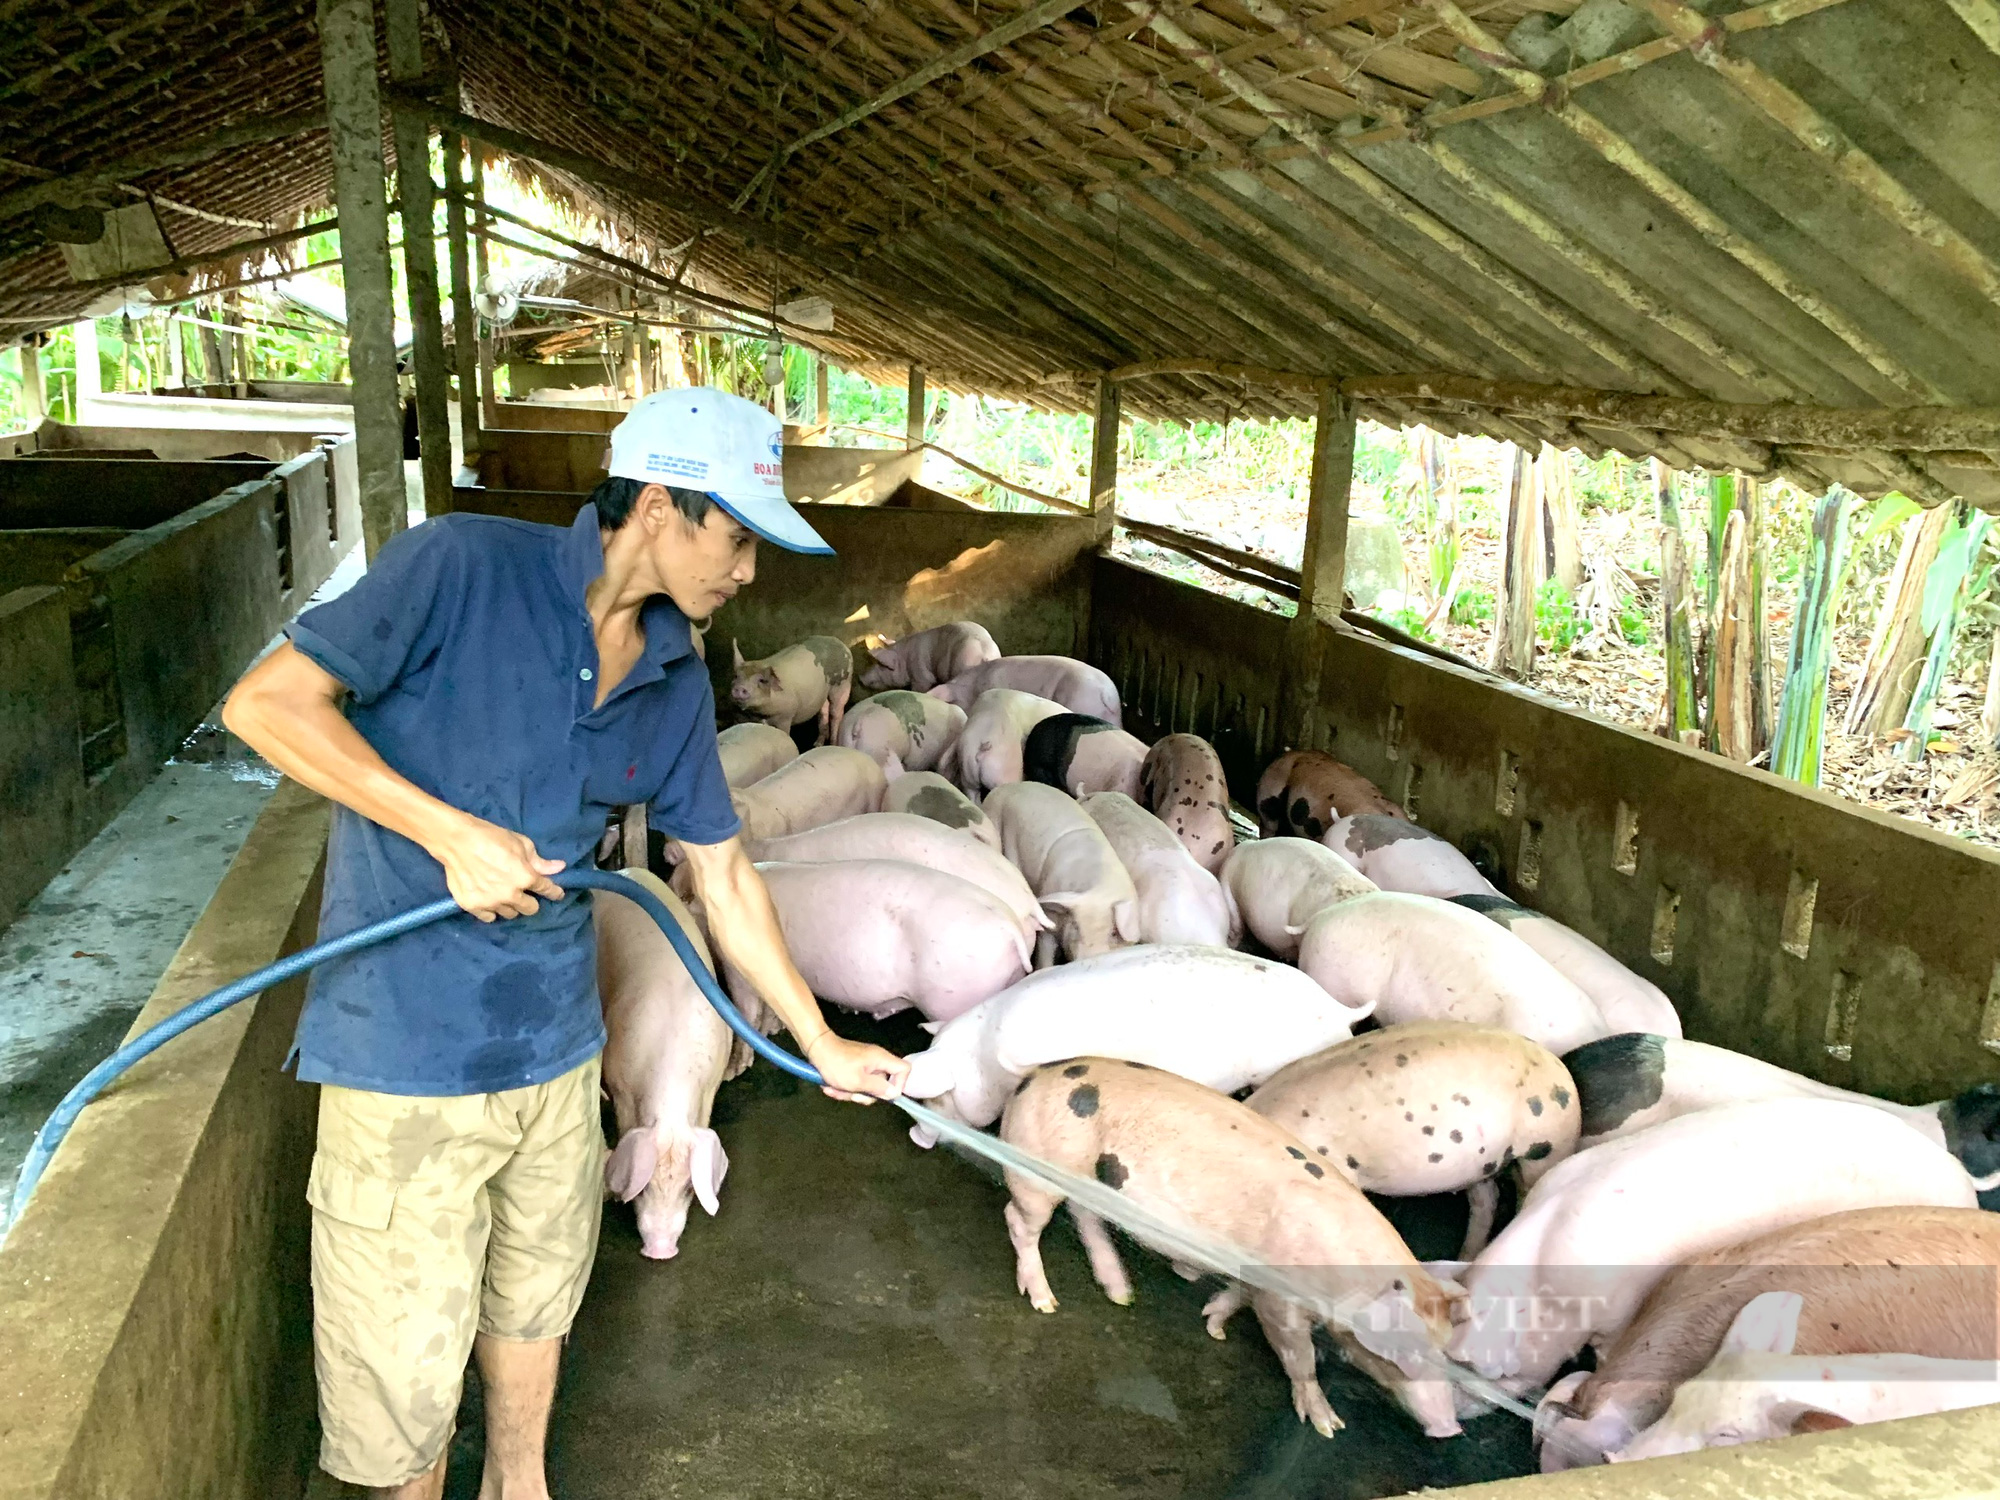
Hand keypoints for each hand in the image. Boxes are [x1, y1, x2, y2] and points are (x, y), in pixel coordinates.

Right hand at [431, 814, 564, 920]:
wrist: (457, 840)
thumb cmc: (491, 837)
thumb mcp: (520, 844)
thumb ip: (540, 861)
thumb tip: (560, 868)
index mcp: (525, 878)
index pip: (546, 890)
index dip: (554, 892)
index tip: (557, 894)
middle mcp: (510, 895)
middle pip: (530, 909)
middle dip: (530, 901)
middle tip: (523, 892)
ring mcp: (491, 902)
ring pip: (509, 914)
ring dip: (510, 906)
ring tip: (503, 894)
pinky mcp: (473, 906)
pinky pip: (489, 918)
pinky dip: (491, 911)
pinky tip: (489, 900)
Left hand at [802, 1032, 909, 1104]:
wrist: (815, 1048)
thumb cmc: (836, 1063)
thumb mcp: (857, 1081)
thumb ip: (878, 1088)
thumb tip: (894, 1093)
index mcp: (881, 1059)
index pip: (904, 1069)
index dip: (900, 1084)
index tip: (884, 1094)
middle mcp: (877, 1060)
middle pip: (883, 1084)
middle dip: (866, 1094)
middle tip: (852, 1094)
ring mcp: (865, 1064)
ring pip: (867, 1086)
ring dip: (851, 1093)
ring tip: (835, 1089)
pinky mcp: (855, 1067)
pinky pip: (856, 1082)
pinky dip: (844, 1088)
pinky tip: (831, 1088)